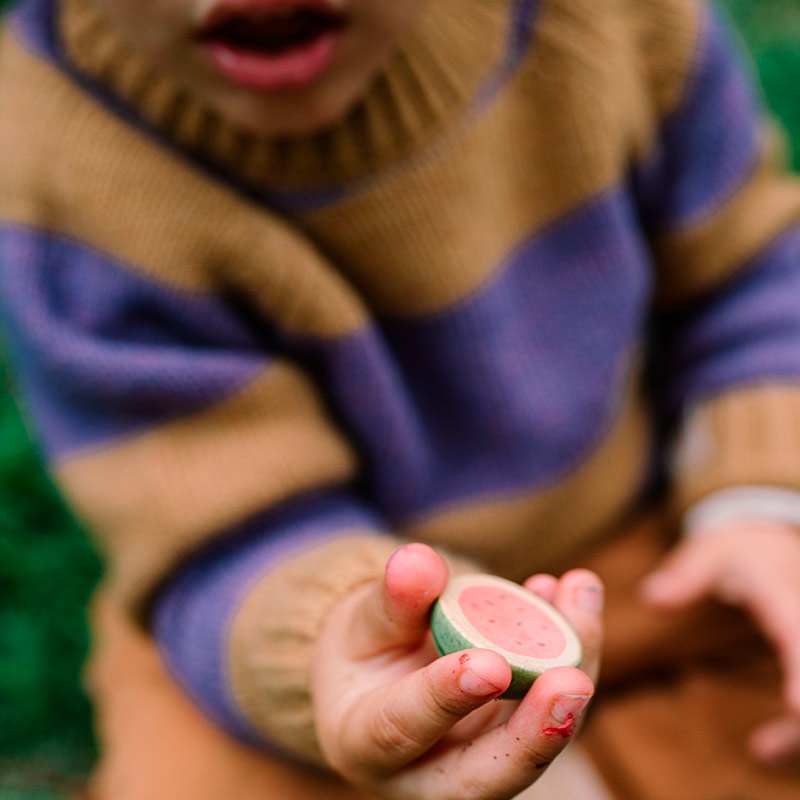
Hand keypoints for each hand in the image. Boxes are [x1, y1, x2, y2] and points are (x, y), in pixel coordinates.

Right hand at [312, 543, 602, 799]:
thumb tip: (416, 560)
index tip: (488, 664)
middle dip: (535, 732)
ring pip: (535, 739)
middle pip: (487, 774)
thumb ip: (392, 599)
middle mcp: (426, 774)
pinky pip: (551, 707)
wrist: (385, 673)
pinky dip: (570, 650)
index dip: (444, 699)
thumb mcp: (362, 620)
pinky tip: (572, 591)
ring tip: (579, 594)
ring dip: (570, 669)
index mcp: (364, 744)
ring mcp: (481, 765)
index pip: (402, 730)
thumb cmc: (365, 649)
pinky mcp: (517, 742)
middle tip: (573, 682)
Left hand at [641, 521, 799, 762]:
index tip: (797, 707)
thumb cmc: (740, 551)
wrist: (771, 543)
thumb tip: (651, 600)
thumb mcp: (712, 552)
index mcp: (787, 596)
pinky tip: (762, 749)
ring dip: (798, 731)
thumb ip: (685, 576)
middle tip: (790, 727)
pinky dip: (793, 732)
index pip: (798, 634)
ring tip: (763, 749)